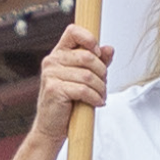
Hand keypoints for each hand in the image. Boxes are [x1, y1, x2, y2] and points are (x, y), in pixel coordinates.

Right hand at [29, 26, 112, 142]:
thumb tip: (109, 48)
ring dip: (100, 88)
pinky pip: (83, 90)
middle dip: (102, 72)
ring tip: (101, 96)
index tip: (98, 53)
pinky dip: (95, 97)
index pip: (73, 31)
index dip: (89, 39)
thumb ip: (96, 62)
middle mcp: (52, 61)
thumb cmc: (67, 102)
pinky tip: (97, 103)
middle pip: (87, 57)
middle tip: (103, 85)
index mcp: (58, 54)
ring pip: (88, 76)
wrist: (51, 127)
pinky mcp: (54, 89)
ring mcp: (51, 75)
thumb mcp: (84, 79)